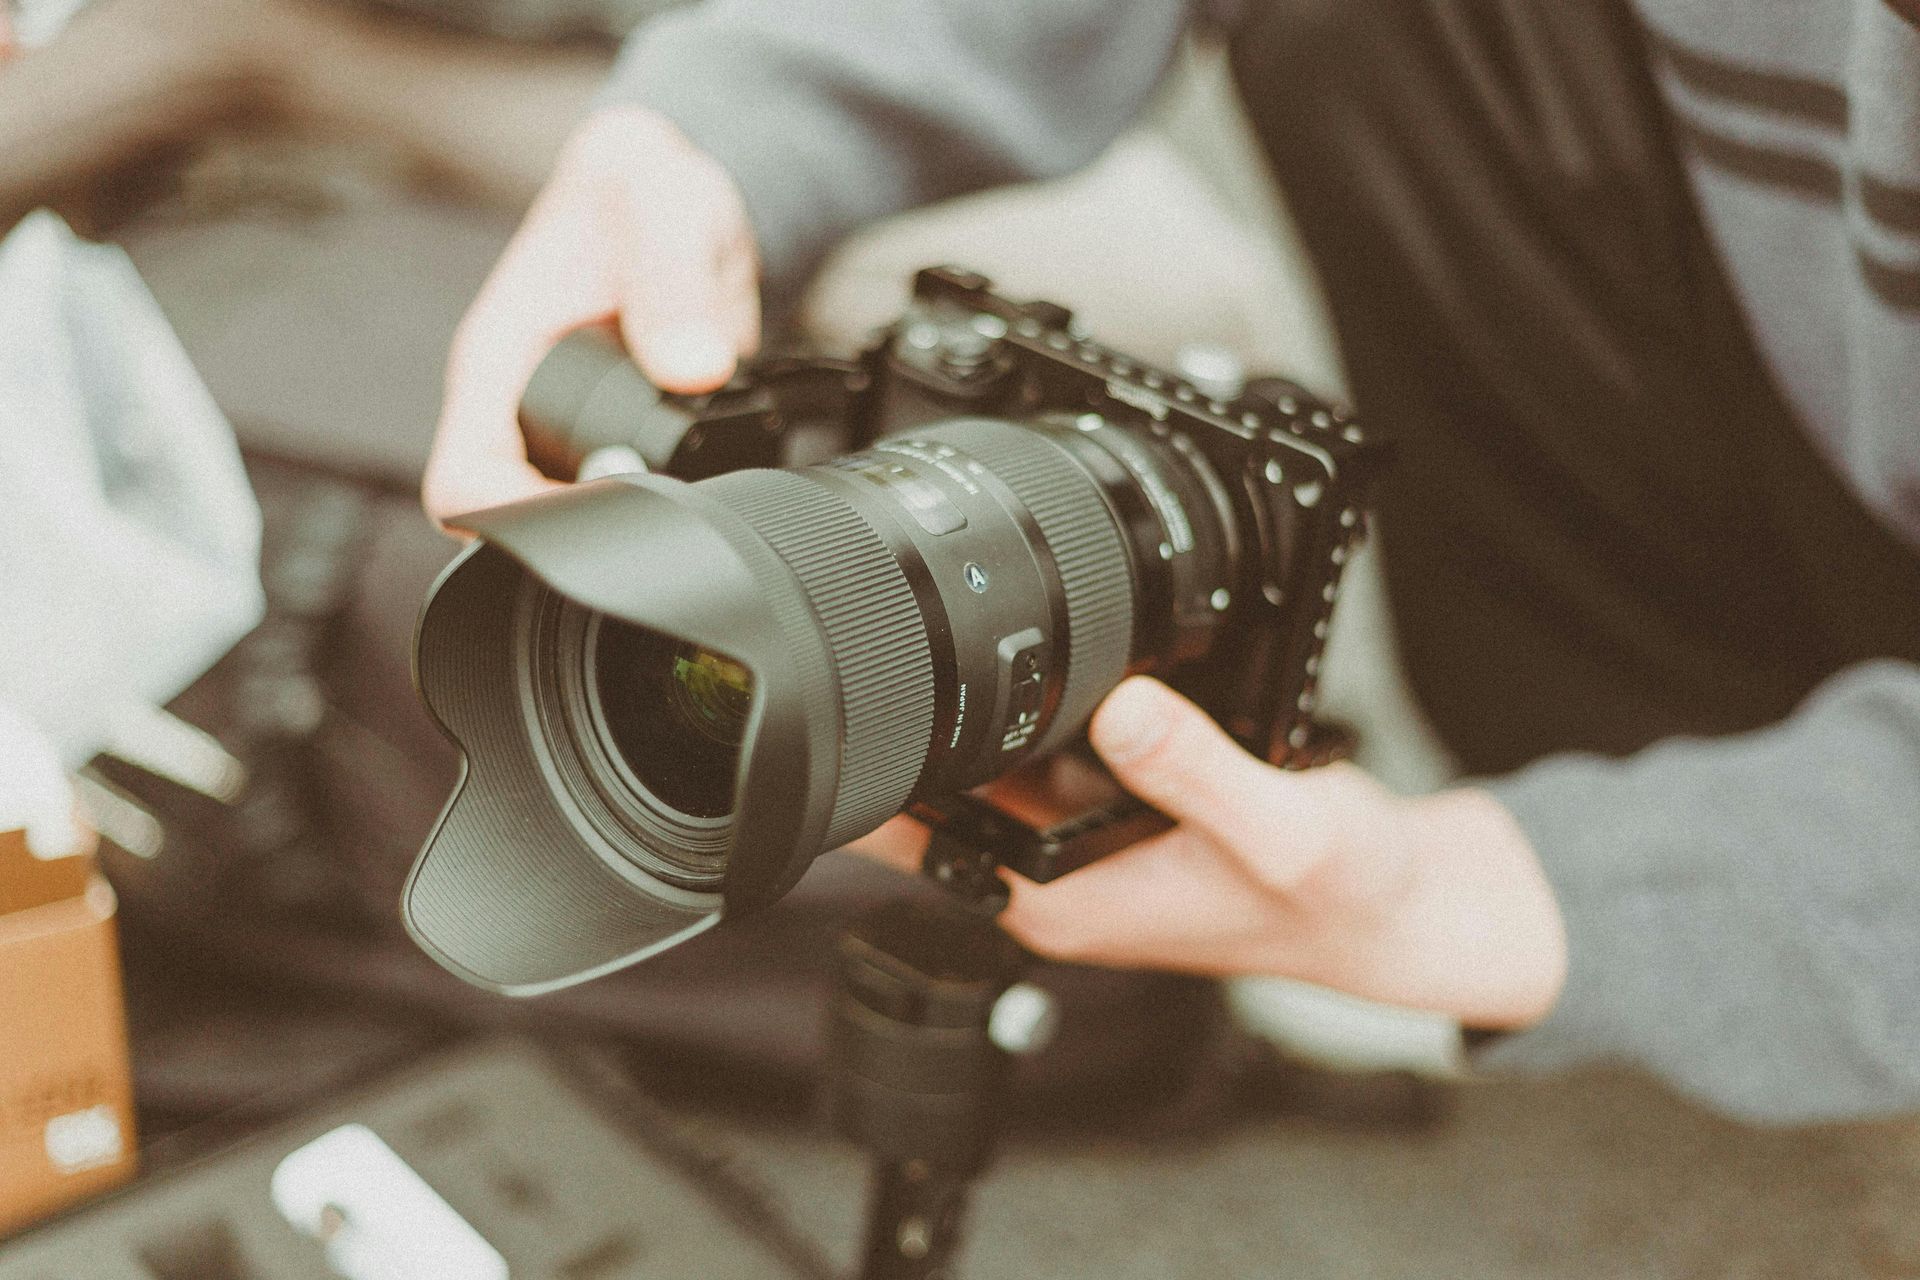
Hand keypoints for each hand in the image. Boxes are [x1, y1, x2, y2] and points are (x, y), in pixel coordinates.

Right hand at [423, 106, 759, 527]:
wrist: (677, 189)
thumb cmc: (643, 183)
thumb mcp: (658, 197)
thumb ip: (671, 275)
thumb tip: (692, 368)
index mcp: (501, 359)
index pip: (463, 483)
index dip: (513, 524)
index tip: (590, 525)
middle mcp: (524, 408)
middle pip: (519, 521)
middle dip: (585, 533)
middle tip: (661, 518)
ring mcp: (572, 432)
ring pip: (580, 518)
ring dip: (632, 519)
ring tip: (692, 496)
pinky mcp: (625, 440)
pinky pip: (635, 495)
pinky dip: (673, 500)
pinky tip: (714, 480)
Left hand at [856, 677, 1568, 1029]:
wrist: (1400, 907)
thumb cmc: (1347, 896)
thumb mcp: (1283, 827)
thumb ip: (1199, 770)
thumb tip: (1118, 705)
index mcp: (1064, 900)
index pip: (916, 837)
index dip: (868, 766)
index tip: (845, 684)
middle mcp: (1057, 878)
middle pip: (937, 787)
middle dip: (915, 710)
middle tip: (899, 609)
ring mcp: (1083, 844)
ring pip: (991, 759)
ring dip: (980, 700)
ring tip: (967, 609)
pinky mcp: (1117, 809)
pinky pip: (1051, 747)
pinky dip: (1045, 702)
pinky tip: (1057, 646)